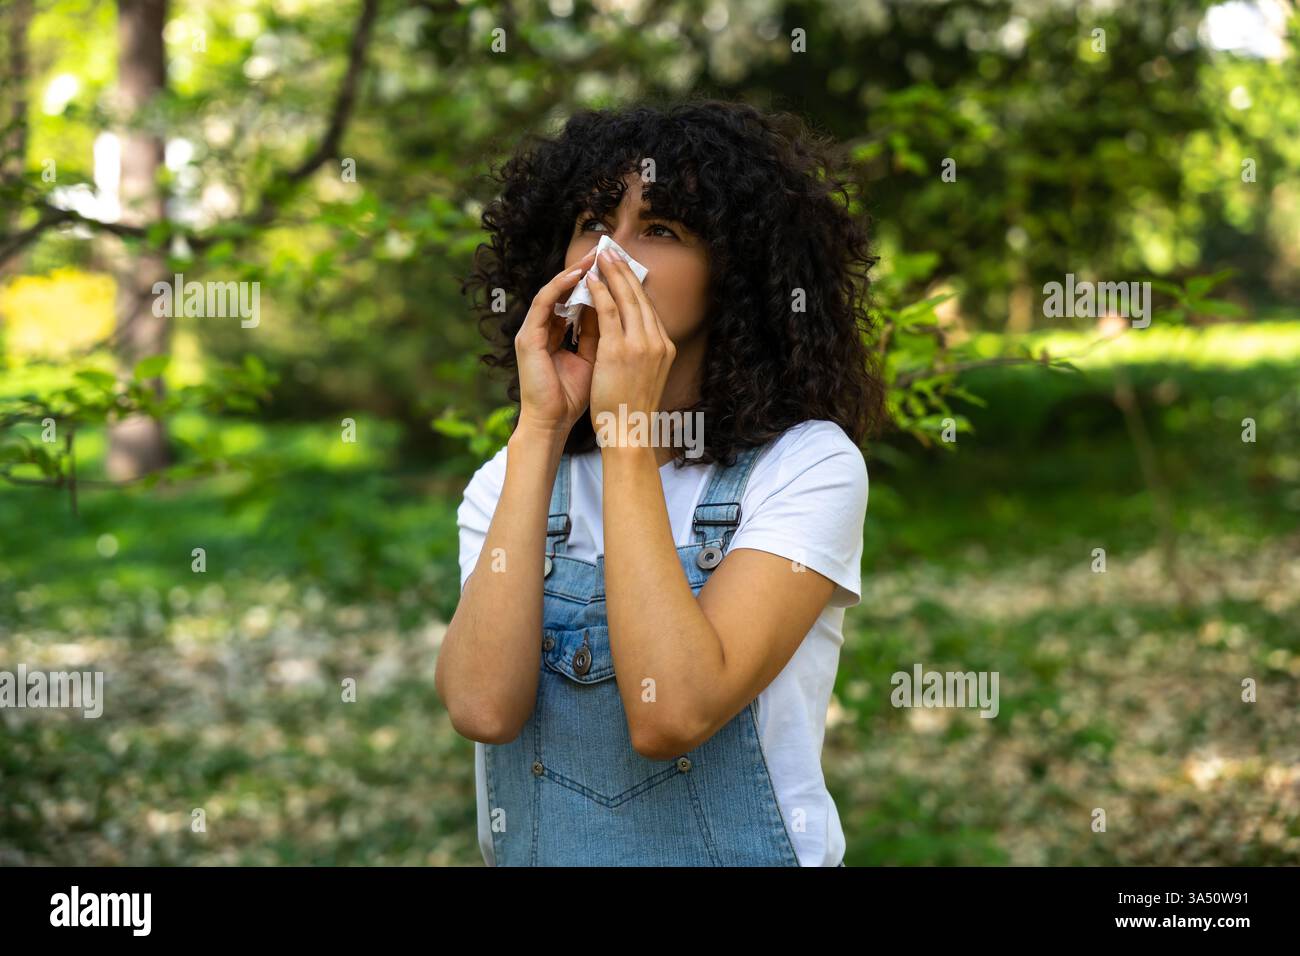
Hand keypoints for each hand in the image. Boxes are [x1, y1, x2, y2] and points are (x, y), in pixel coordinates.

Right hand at [514, 247, 600, 433]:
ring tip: (593, 258)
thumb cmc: (574, 397)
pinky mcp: (527, 337)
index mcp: (557, 335)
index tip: (616, 269)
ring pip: (553, 292)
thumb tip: (619, 313)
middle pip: (565, 292)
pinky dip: (559, 287)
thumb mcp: (595, 360)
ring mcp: (532, 332)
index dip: (596, 285)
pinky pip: (543, 304)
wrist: (553, 422)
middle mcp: (543, 329)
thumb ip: (602, 336)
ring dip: (572, 273)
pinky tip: (576, 275)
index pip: (577, 301)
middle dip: (586, 271)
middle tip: (605, 252)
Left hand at [584, 250, 676, 442]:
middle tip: (612, 252)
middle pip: (640, 296)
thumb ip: (643, 353)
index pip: (648, 307)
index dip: (635, 285)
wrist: (629, 432)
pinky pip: (609, 312)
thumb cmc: (631, 409)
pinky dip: (600, 293)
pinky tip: (591, 281)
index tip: (624, 268)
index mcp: (664, 347)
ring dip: (613, 274)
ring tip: (601, 257)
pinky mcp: (620, 349)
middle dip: (625, 271)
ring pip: (626, 298)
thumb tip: (633, 335)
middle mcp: (657, 341)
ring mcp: (641, 344)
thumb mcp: (646, 375)